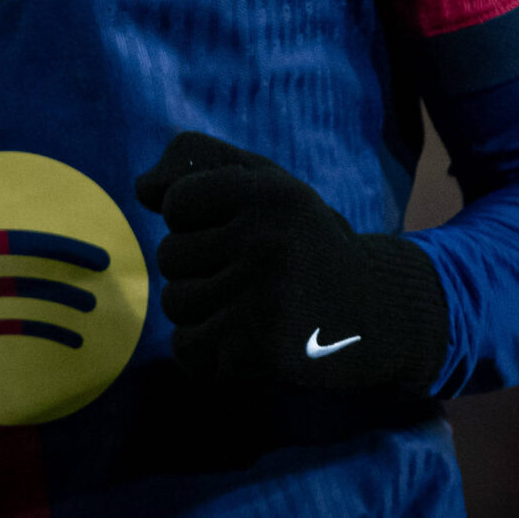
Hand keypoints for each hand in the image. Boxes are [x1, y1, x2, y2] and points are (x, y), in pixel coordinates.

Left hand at [136, 131, 446, 394]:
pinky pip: (189, 348)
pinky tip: (251, 341)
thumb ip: (201, 166)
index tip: (241, 231)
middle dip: (202, 267)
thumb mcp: (266, 186)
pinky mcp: (262, 349)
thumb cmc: (305, 242)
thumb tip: (141, 188)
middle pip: (170, 254)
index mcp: (269, 191)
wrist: (376, 315)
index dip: (196, 219)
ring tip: (255, 306)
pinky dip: (209, 352)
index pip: (175, 201)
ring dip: (204, 310)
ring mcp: (265, 296)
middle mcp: (268, 238)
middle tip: (258, 275)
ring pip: (175, 302)